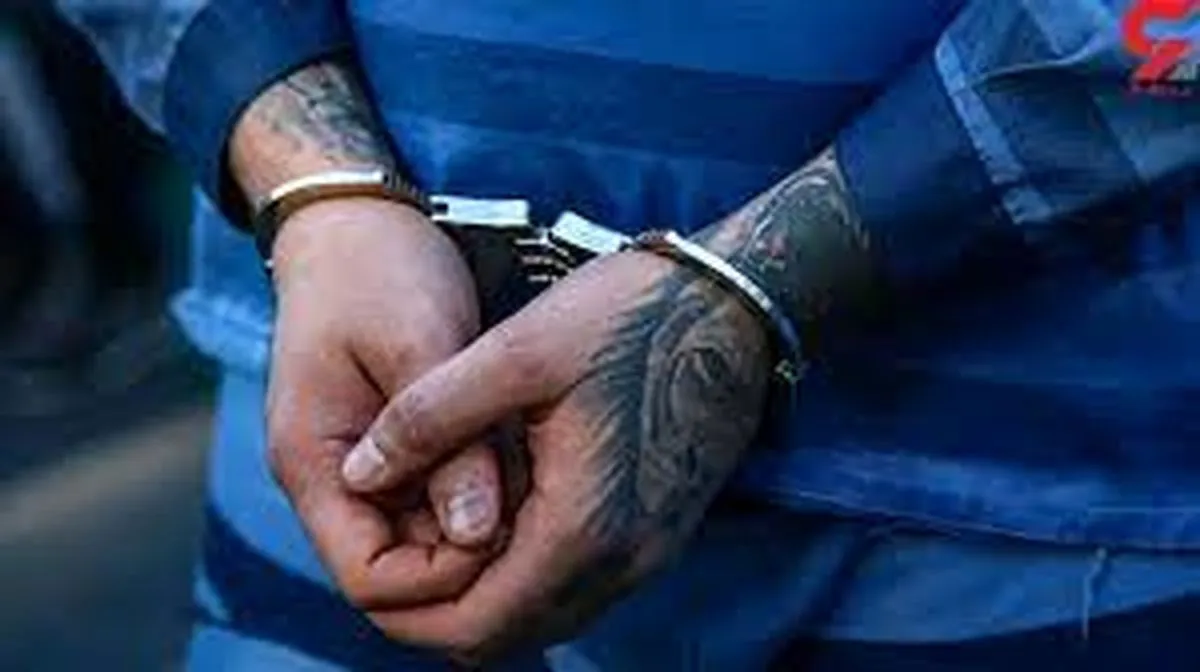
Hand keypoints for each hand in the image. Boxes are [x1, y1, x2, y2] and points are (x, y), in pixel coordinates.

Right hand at [266, 197, 512, 610]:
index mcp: (314, 462)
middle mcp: (332, 477)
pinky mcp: (396, 445)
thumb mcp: (418, 344)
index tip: (503, 535)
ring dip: (480, 521)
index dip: (439, 579)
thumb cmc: (380, 269)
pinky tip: (523, 455)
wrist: (357, 222)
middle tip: (536, 511)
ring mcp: (364, 463)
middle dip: (468, 555)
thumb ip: (447, 440)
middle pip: (401, 568)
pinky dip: (480, 488)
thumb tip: (480, 534)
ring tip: (535, 477)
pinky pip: (439, 496)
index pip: (369, 579)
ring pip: (426, 536)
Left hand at [338, 246, 773, 657]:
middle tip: (392, 551)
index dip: (406, 613)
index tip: (366, 566)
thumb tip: (356, 472)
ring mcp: (649, 554)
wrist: (733, 303)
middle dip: (437, 611)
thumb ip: (429, 416)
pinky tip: (499, 515)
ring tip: (435, 531)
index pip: (476, 626)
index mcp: (581, 528)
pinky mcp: (659, 534)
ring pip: (543, 617)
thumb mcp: (516, 351)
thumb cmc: (628, 316)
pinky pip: (577, 587)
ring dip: (483, 594)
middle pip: (508, 637)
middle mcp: (623, 564)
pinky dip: (526, 574)